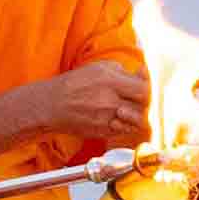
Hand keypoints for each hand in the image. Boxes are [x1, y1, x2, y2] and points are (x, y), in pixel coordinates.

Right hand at [39, 57, 154, 142]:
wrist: (51, 105)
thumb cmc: (74, 84)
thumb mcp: (99, 68)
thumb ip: (123, 71)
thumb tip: (142, 73)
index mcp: (110, 82)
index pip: (144, 89)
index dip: (148, 88)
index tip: (143, 87)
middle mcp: (109, 101)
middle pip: (142, 106)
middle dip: (142, 102)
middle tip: (135, 99)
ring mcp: (105, 119)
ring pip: (135, 121)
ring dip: (134, 115)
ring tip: (125, 109)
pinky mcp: (101, 131)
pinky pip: (123, 130)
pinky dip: (123, 124)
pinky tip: (115, 117)